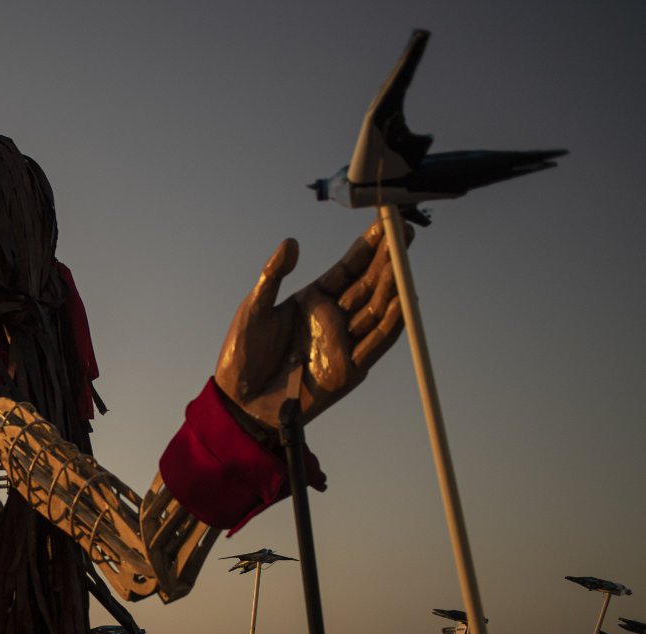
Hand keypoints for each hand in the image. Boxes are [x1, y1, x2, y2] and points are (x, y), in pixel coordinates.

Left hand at [216, 221, 410, 430]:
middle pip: (370, 283)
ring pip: (377, 308)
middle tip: (405, 229)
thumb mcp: (255, 308)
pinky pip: (377, 342)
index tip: (385, 221)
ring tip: (405, 257)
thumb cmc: (243, 354)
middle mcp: (334, 318)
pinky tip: (405, 298)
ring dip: (394, 284)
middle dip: (389, 258)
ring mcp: (343, 342)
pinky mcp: (348, 369)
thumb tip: (291, 242)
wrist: (240, 401)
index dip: (369, 246)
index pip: (349, 267)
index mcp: (314, 299)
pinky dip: (393, 321)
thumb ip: (273, 275)